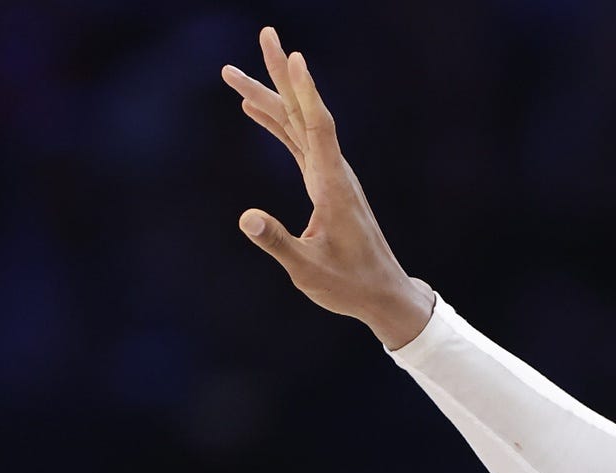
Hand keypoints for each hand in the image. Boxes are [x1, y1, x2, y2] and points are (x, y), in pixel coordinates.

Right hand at [223, 27, 435, 347]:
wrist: (382, 294)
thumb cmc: (349, 285)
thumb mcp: (309, 270)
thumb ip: (278, 243)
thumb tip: (246, 218)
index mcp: (332, 185)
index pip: (317, 127)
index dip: (305, 91)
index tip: (295, 56)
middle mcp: (332, 171)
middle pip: (304, 111)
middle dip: (281, 74)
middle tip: (265, 35)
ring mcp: (329, 175)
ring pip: (296, 124)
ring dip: (269, 96)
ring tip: (233, 73)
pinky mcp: (324, 183)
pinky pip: (296, 142)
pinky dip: (275, 123)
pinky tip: (253, 110)